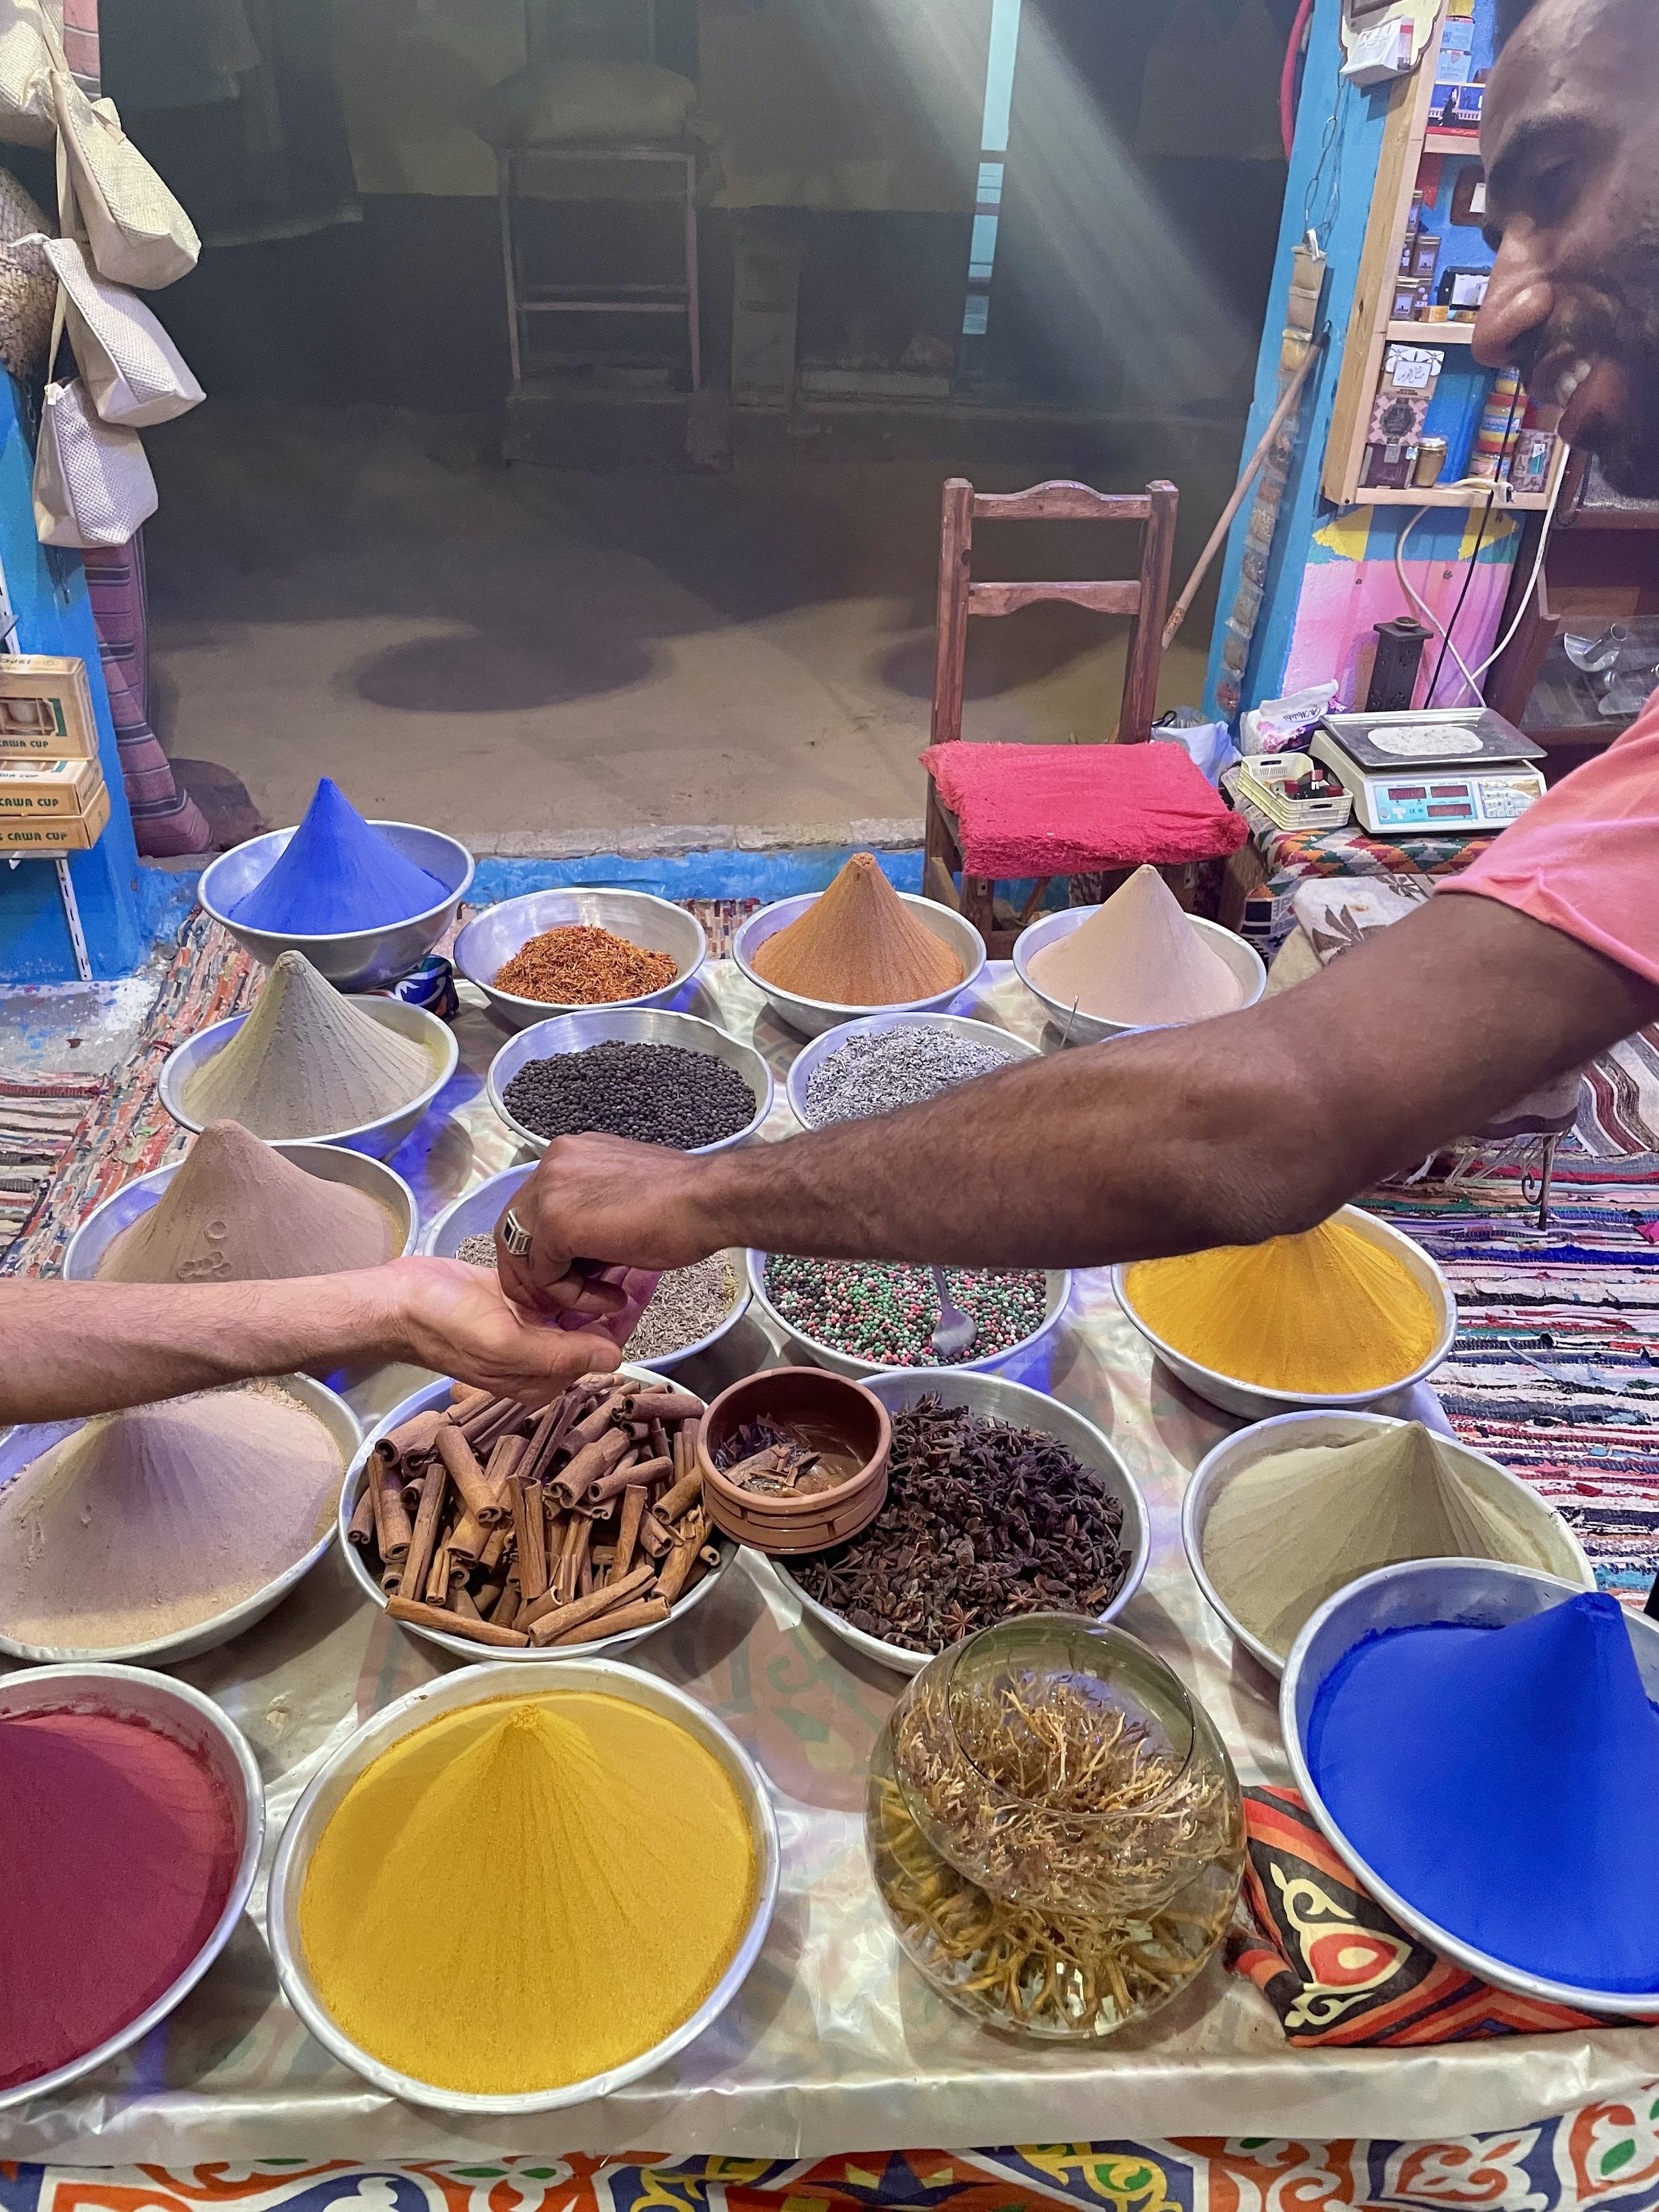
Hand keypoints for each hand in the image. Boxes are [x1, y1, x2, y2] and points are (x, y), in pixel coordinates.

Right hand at [385, 1256, 628, 1403]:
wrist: (396, 1300)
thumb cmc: (445, 1325)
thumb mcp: (505, 1344)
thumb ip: (560, 1354)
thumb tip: (614, 1358)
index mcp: (540, 1379)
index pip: (598, 1354)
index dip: (623, 1322)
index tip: (644, 1285)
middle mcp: (538, 1356)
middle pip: (592, 1330)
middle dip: (618, 1300)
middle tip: (641, 1259)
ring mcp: (527, 1327)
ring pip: (577, 1306)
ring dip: (599, 1281)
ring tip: (624, 1249)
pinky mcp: (515, 1299)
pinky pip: (554, 1289)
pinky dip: (573, 1271)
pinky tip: (590, 1247)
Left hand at [494, 1134, 716, 1312]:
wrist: (710, 1200)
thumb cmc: (683, 1203)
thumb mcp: (621, 1200)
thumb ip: (591, 1214)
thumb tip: (578, 1254)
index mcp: (568, 1154)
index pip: (531, 1207)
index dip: (542, 1250)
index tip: (567, 1279)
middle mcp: (552, 1163)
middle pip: (514, 1228)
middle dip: (532, 1273)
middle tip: (561, 1302)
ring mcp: (550, 1188)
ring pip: (524, 1253)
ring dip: (556, 1287)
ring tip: (598, 1300)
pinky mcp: (556, 1220)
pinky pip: (544, 1272)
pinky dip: (571, 1294)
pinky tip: (611, 1296)